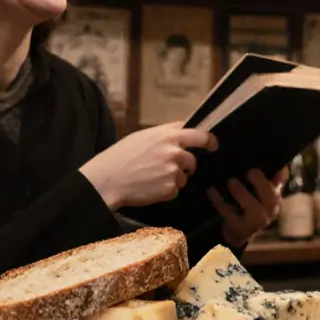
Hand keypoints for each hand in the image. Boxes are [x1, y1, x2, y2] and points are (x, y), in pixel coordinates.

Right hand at [82, 122, 217, 208]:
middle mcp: (174, 152)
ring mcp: (173, 171)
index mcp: (168, 136)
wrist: (106, 179)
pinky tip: (149, 186)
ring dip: (173, 178)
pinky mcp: (170, 189)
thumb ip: (167, 133)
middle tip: (176, 169)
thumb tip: (186, 129)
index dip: (210, 140)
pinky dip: (165, 190)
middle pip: (193, 160)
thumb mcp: (144, 136)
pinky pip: (175, 190)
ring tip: (151, 177)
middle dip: (188, 165)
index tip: (213, 145)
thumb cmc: (121, 156)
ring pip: (184, 177)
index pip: (200, 135)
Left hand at [210, 167, 286, 246]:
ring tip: (231, 182)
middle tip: (250, 171)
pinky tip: (212, 191)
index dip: (280, 174)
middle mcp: (270, 210)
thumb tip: (276, 164)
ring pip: (253, 209)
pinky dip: (220, 203)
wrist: (239, 232)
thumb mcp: (260, 192)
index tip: (268, 163)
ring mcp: (256, 222)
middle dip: (261, 183)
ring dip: (242, 194)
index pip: (281, 184)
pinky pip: (230, 215)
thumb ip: (269, 177)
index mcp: (276, 198)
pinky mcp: (240, 229)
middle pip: (271, 198)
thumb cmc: (251, 205)